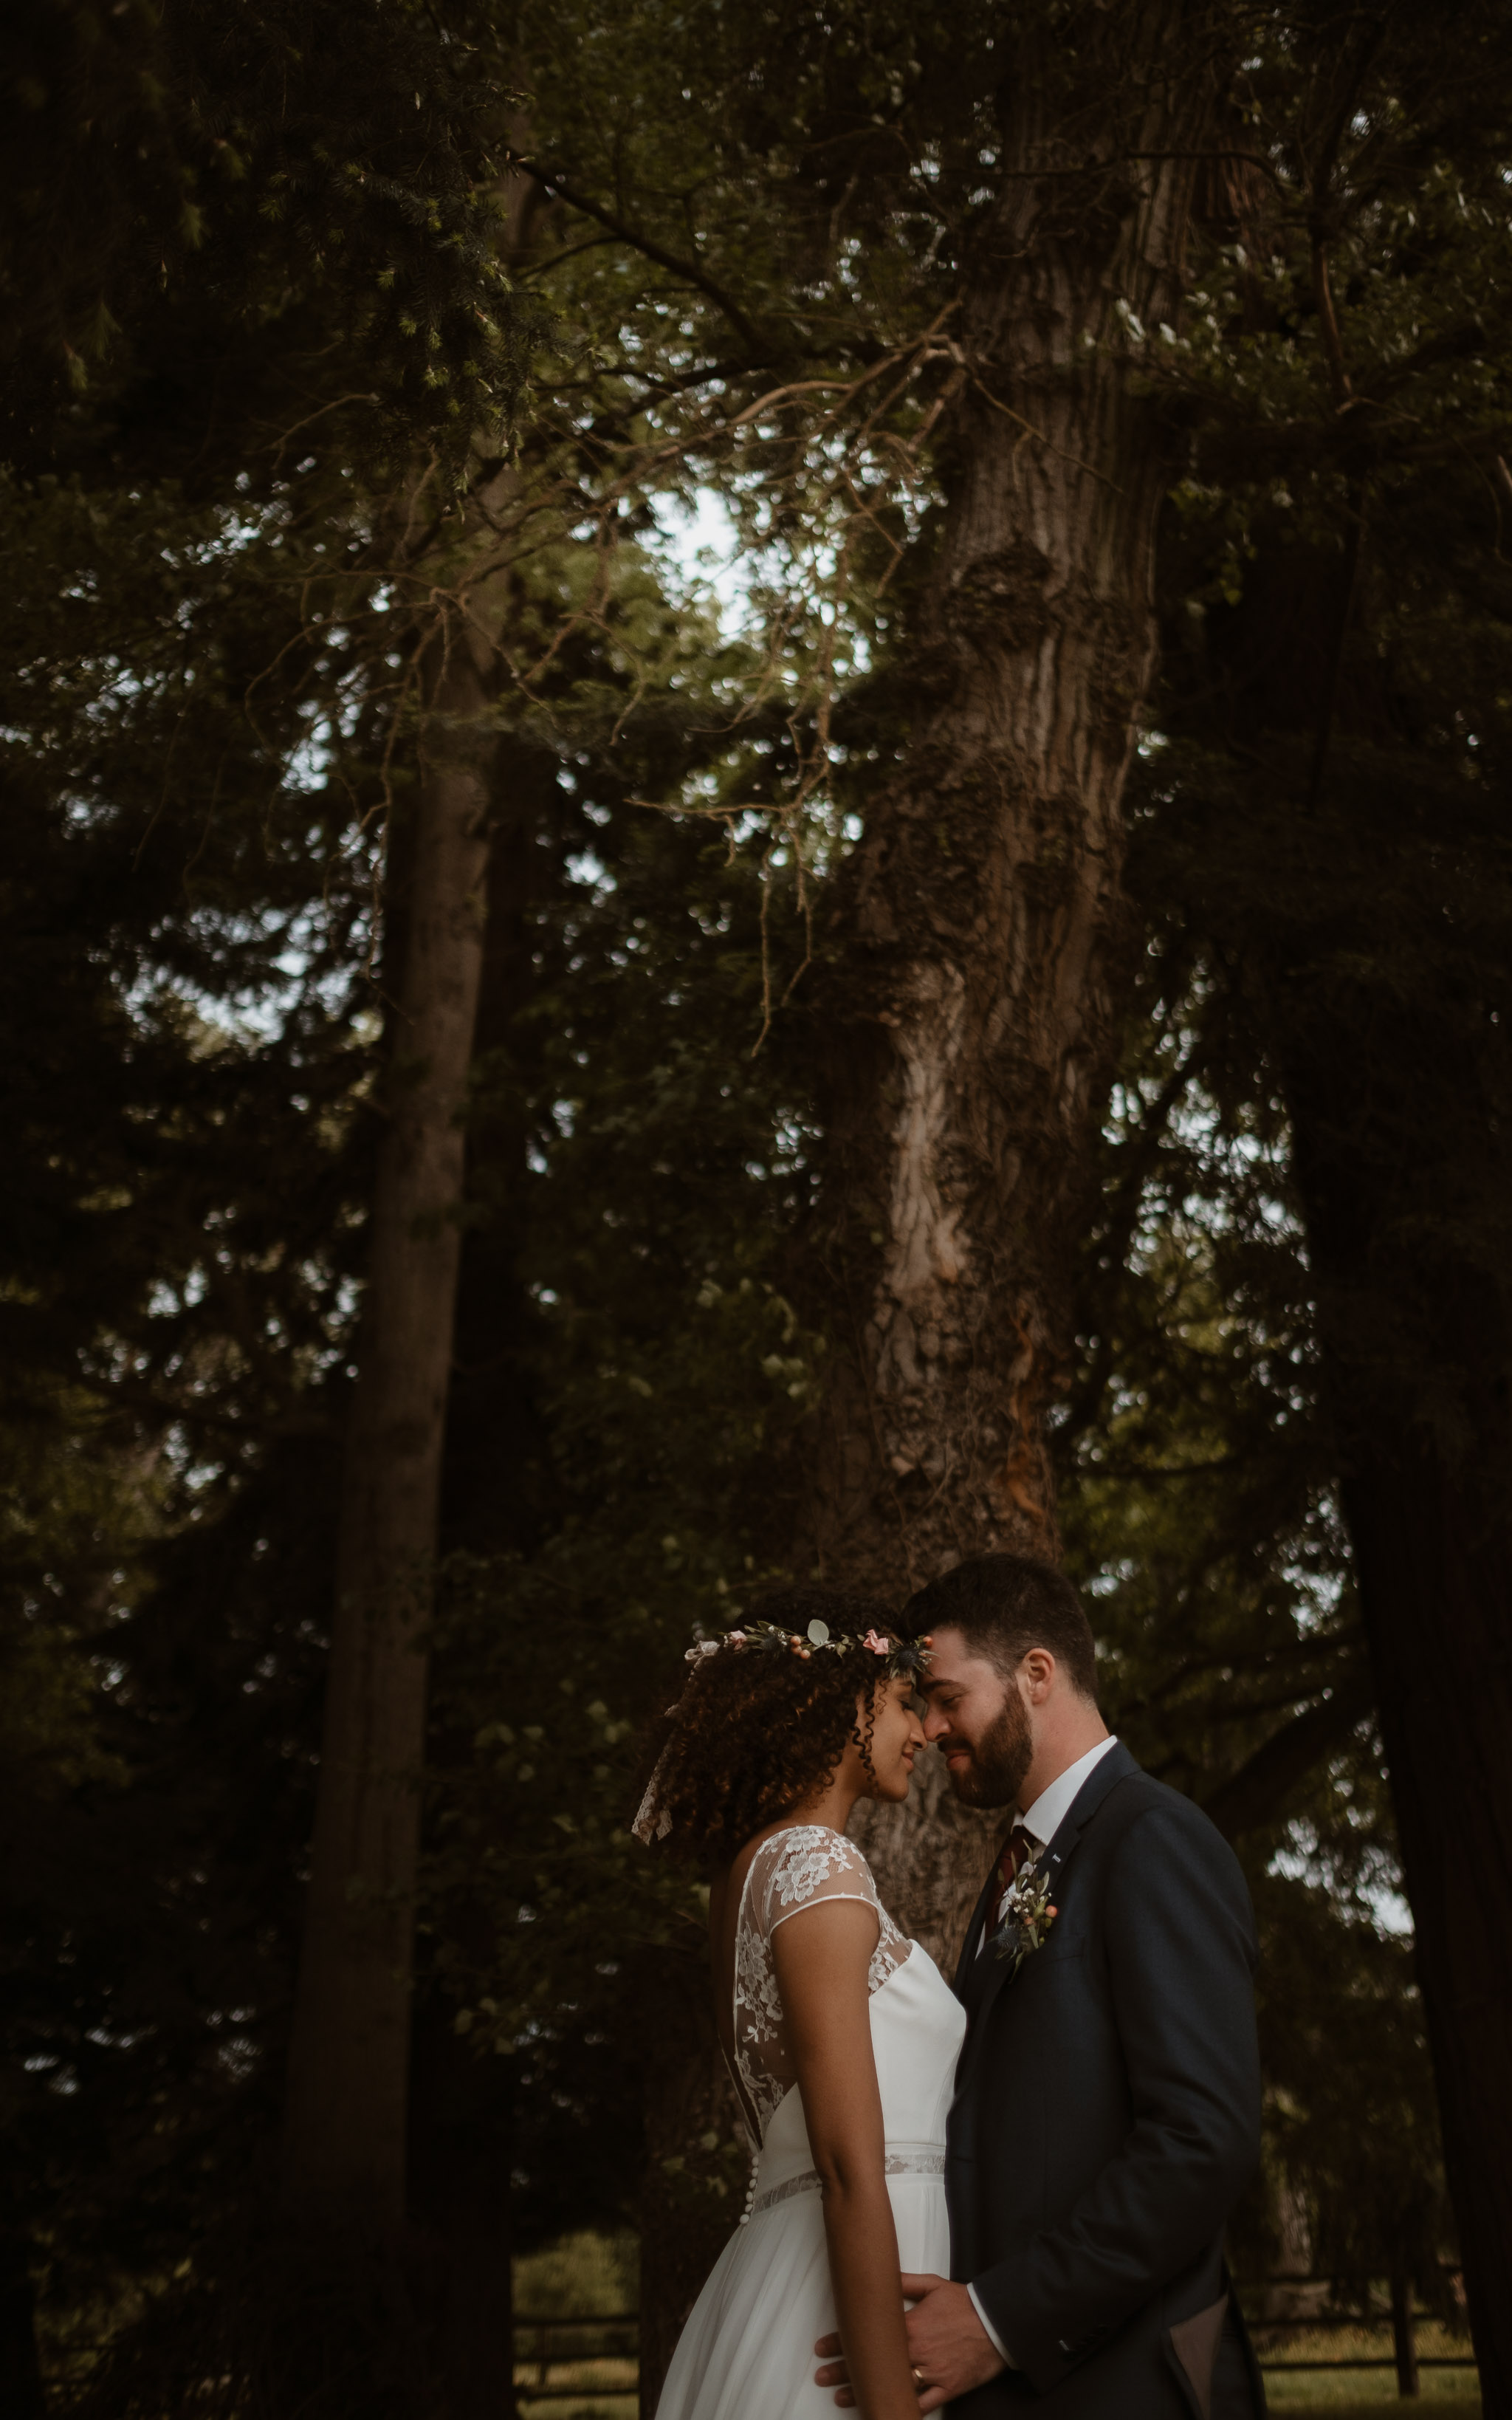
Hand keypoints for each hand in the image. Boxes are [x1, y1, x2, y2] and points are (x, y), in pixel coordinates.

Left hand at [815, 2273, 1005, 2412]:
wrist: (998, 2324)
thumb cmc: (965, 2304)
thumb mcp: (933, 2285)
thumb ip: (903, 2283)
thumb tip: (880, 2276)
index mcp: (911, 2325)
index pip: (869, 2335)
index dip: (842, 2342)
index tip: (822, 2347)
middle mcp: (918, 2351)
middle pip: (875, 2364)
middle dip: (844, 2370)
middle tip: (822, 2376)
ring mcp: (932, 2373)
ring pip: (892, 2386)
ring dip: (865, 2393)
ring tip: (841, 2398)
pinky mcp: (947, 2389)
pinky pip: (921, 2405)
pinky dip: (902, 2409)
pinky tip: (882, 2412)